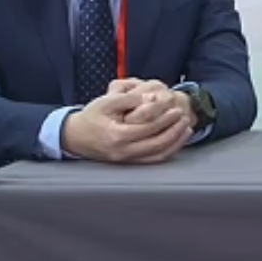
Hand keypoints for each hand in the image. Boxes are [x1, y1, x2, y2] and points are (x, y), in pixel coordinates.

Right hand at [61, 87, 193, 163]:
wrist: (74, 136)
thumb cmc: (91, 117)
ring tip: (186, 129)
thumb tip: (152, 97)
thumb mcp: (106, 102)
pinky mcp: (128, 163)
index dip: (165, 118)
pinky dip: (167, 151)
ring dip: (175, 143)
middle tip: (185, 118)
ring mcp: (126, 160)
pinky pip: (152, 160)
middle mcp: (123, 151)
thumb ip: (130, 99)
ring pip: (157, 155)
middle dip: (174, 131)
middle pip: (157, 144)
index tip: (176, 108)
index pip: (148, 127)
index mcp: (117, 135)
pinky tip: (175, 141)